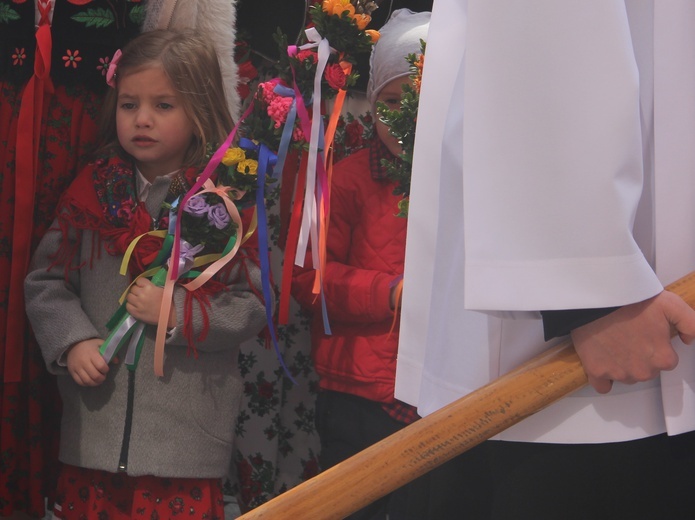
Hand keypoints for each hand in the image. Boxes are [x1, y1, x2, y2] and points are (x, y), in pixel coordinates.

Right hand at [66, 338, 108, 385]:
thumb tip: (116, 362)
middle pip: (95, 376)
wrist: (73, 345)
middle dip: (102, 378)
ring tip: (99, 380)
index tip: (106, 369)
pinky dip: (87, 384)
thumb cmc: (90, 345)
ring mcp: (77, 368)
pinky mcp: (72, 372)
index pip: (101, 366)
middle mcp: (83, 362)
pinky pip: (80, 382)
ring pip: (87, 381)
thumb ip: (110, 352)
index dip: (106, 370)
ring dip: (95, 383)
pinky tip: (91, 381)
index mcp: (92, 354)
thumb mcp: (101, 344)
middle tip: (103, 376)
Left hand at [125, 278, 175, 326]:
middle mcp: (142, 294)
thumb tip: (144, 285)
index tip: (143, 286)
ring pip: (129, 296)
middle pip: (133, 288)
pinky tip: (135, 306)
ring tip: (137, 300)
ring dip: (132, 297)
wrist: (169, 315)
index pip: (139, 280)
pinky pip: (127, 306)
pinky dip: (130, 305)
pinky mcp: (135, 312)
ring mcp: (138, 303)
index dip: (141, 283)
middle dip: (136, 290)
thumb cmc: (167, 302)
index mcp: (149, 287)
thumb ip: (151, 286)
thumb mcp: (161, 289)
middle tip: (140, 294)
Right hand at [571, 291, 694, 393]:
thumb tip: (690, 340)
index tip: (647, 333)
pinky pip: (603, 385)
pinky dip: (604, 377)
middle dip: (640, 356)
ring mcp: (618, 373)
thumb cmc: (631, 302)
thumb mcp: (670, 304)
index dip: (657, 346)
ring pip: (627, 377)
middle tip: (630, 335)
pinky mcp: (596, 371)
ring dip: (623, 364)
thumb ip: (690, 324)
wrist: (597, 300)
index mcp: (662, 357)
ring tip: (614, 341)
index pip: (667, 361)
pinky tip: (604, 360)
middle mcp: (642, 371)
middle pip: (646, 370)